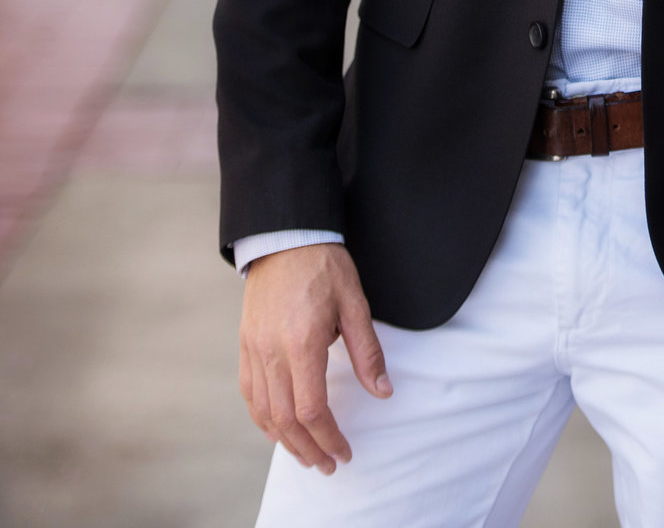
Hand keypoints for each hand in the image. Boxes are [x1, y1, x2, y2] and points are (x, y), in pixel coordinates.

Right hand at [239, 243, 391, 474]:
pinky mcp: (245, 344)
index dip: (329, 437)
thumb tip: (382, 391)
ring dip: (285, 441)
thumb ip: (367, 351)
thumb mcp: (355, 303)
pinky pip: (249, 393)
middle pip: (285, 420)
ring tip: (307, 454)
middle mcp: (272, 352)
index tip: (344, 451)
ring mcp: (253, 349)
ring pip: (263, 412)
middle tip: (328, 464)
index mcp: (302, 342)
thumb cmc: (323, 265)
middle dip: (309, 449)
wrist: (285, 236)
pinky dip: (263, 419)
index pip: (311, 409)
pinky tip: (279, 429)